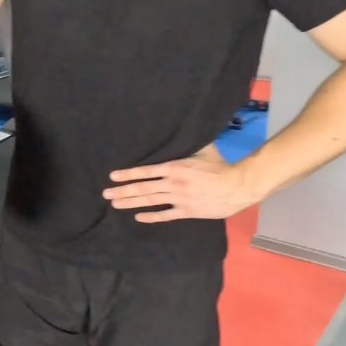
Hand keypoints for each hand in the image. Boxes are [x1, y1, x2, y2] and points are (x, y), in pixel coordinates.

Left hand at [104, 145, 262, 222]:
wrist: (238, 186)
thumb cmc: (220, 166)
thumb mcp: (203, 149)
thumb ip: (189, 143)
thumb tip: (181, 128)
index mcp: (175, 167)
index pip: (146, 171)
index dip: (128, 174)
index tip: (113, 177)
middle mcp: (173, 184)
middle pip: (143, 188)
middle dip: (122, 191)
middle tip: (106, 194)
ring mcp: (179, 199)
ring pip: (150, 201)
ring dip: (131, 202)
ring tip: (115, 204)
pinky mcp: (187, 211)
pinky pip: (166, 215)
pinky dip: (151, 216)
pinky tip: (138, 217)